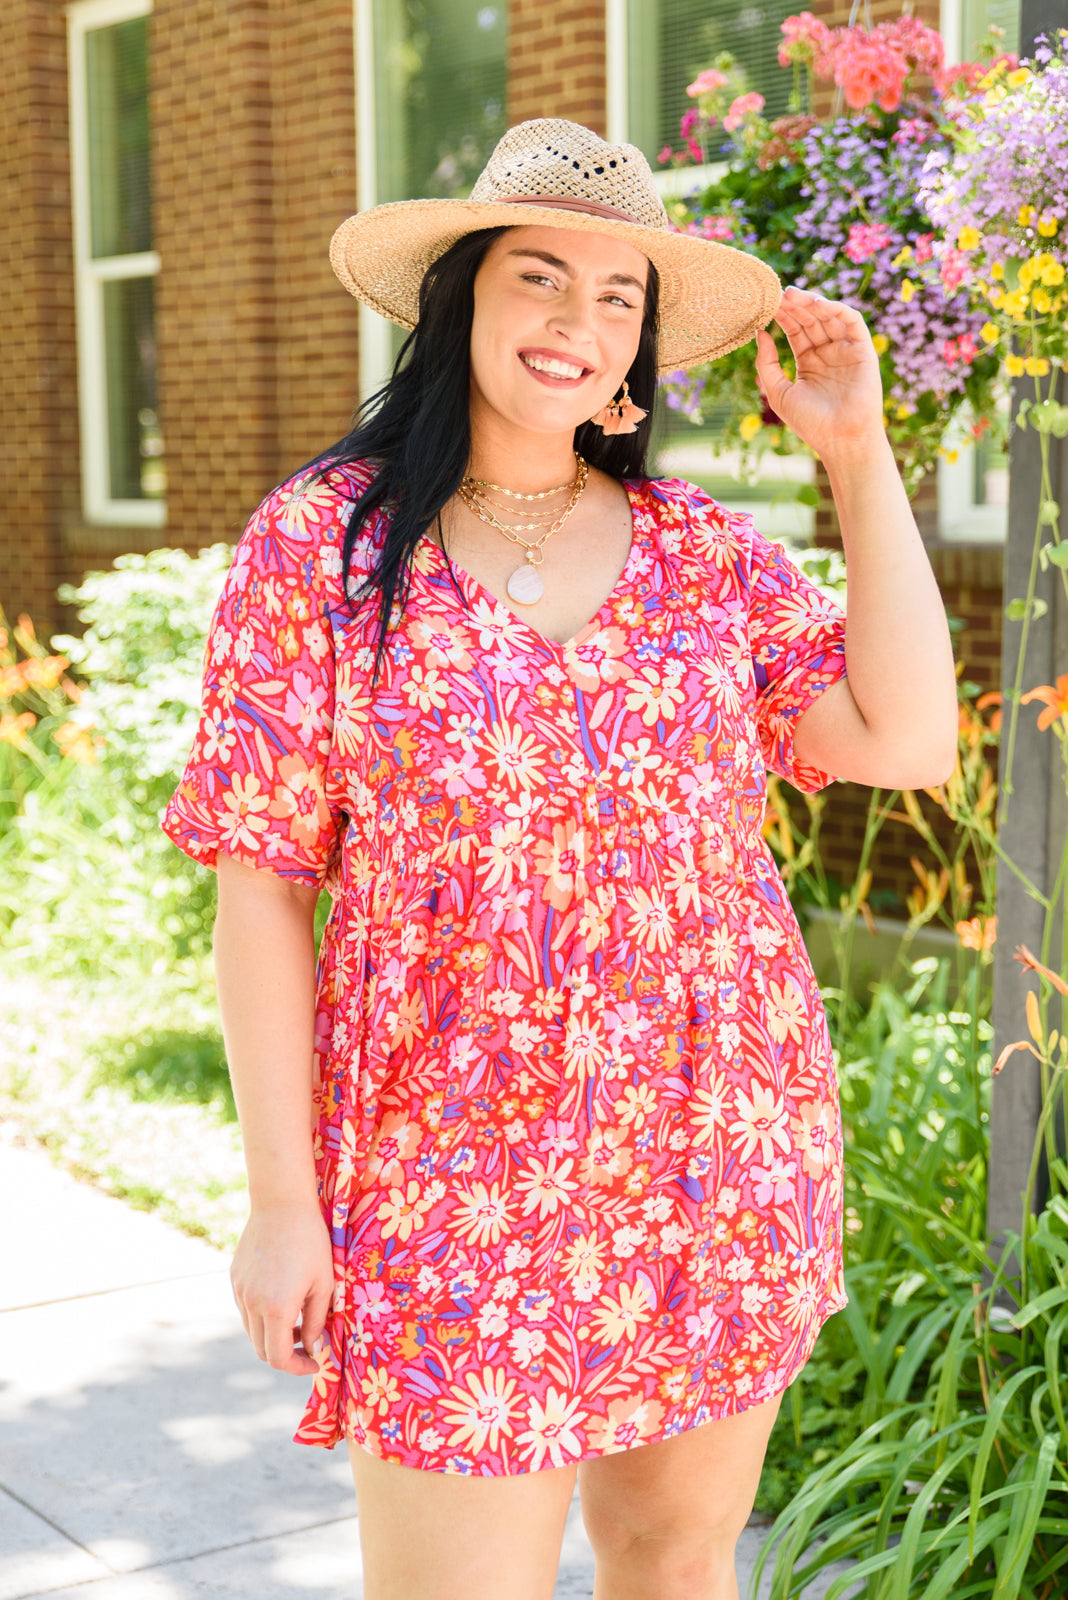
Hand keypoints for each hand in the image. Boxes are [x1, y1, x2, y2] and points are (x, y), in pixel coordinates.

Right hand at [230, 1201, 333, 1375]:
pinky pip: (246, 1310)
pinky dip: (262, 1316)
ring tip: (298, 1319)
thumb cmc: (311, 1241)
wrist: (281, 1203)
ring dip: (273, 1335)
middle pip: (262, 1349)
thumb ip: (317, 1322)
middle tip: (309, 1346)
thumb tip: (314, 1348)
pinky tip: (282, 1298)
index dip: (298, 1367)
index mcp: (275, 1308)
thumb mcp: (324, 1283)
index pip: (278, 1358)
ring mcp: (239, 1291)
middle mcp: (251, 1304)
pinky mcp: (235, 1279)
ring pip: (252, 1331)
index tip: (315, 1361)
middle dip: (286, 1355)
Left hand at [754, 285, 885, 461]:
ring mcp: (846, 349)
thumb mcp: (779, 392)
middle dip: (795, 305)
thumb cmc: (810, 423)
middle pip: (810, 319)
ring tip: (793, 295)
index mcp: (808, 361)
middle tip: (778, 293)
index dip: (782, 315)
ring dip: (812, 303)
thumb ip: (767, 364)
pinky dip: (837, 309)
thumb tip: (759, 333)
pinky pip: (852, 322)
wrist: (841, 440)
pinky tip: (818, 305)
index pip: (795, 329)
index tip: (766, 303)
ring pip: (829, 316)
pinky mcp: (864, 350)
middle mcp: (828, 352)